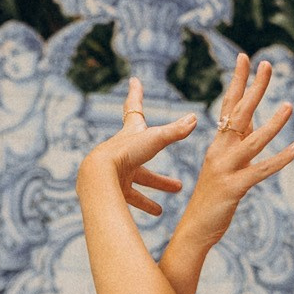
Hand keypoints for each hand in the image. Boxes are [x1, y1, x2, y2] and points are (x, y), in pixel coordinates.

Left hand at [87, 77, 198, 219]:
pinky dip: (145, 203)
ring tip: (176, 189)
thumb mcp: (155, 139)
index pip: (134, 108)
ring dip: (157, 185)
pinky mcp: (114, 188)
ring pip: (140, 178)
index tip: (133, 80)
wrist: (98, 176)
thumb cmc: (124, 153)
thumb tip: (195, 118)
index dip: (136, 94)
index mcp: (130, 133)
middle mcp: (123, 150)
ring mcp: (117, 170)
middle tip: (174, 163)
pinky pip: (132, 197)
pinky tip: (158, 212)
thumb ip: (176, 131)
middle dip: (162, 156)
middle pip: (145, 152)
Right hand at [177, 54, 293, 248]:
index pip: (228, 105)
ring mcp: (225, 168)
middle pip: (238, 113)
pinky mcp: (233, 187)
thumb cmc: (212, 198)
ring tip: (290, 106)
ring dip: (272, 123)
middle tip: (266, 64)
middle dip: (253, 88)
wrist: (194, 229)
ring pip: (251, 141)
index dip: (238, 81)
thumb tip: (253, 120)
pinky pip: (260, 171)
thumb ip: (238, 143)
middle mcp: (219, 151)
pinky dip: (279, 160)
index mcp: (218, 144)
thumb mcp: (224, 165)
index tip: (246, 58)